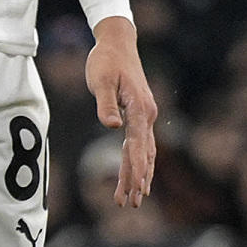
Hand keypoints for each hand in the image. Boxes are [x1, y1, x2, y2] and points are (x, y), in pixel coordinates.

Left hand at [86, 15, 158, 204]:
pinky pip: (142, 144)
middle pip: (144, 154)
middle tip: (130, 204)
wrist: (117, 42)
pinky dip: (139, 162)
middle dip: (137, 180)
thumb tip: (112, 126)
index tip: (135, 190)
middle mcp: (147, 115)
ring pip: (145, 152)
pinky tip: (137, 175)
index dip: (135, 170)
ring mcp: (145, 116)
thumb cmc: (105, 60)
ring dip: (140, 175)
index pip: (138, 146)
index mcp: (139, 109)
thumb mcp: (100, 80)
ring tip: (133, 198)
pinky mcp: (140, 115)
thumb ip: (105, 104)